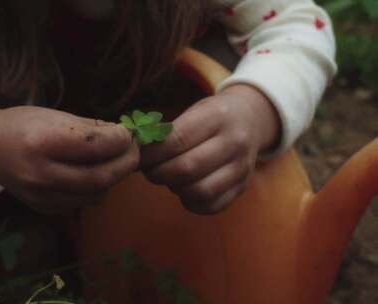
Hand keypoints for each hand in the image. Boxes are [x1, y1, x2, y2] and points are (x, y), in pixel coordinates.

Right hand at [0, 106, 138, 212]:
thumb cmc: (23, 124)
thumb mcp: (54, 115)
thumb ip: (90, 128)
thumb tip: (125, 136)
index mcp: (43, 141)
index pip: (96, 145)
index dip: (121, 139)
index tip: (128, 133)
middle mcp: (41, 173)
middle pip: (101, 176)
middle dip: (126, 162)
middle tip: (133, 150)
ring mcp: (42, 195)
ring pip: (96, 194)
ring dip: (114, 177)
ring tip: (117, 160)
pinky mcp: (44, 208)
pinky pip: (82, 202)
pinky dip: (97, 189)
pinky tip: (96, 173)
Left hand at [140, 84, 280, 213]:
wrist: (251, 119)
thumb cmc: (210, 116)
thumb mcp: (193, 111)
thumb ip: (166, 131)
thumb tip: (133, 150)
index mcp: (218, 117)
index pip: (177, 140)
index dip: (150, 153)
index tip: (136, 155)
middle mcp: (235, 142)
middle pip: (187, 168)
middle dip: (158, 173)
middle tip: (146, 169)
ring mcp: (242, 168)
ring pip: (200, 191)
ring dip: (174, 187)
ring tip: (167, 177)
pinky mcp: (242, 187)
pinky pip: (211, 206)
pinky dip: (190, 202)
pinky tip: (183, 188)